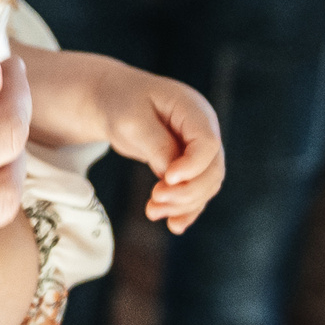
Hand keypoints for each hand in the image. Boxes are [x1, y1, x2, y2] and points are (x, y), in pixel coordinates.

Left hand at [88, 58, 223, 232]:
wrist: (112, 99)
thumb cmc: (120, 102)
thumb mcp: (132, 120)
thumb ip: (156, 145)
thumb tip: (172, 177)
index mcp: (193, 110)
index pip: (207, 144)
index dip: (192, 167)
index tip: (166, 179)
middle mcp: (203, 130)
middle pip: (212, 169)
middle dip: (186, 191)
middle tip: (154, 201)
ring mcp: (198, 148)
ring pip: (205, 185)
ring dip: (183, 204)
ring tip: (152, 212)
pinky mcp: (189, 165)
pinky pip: (195, 190)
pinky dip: (186, 209)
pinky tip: (174, 225)